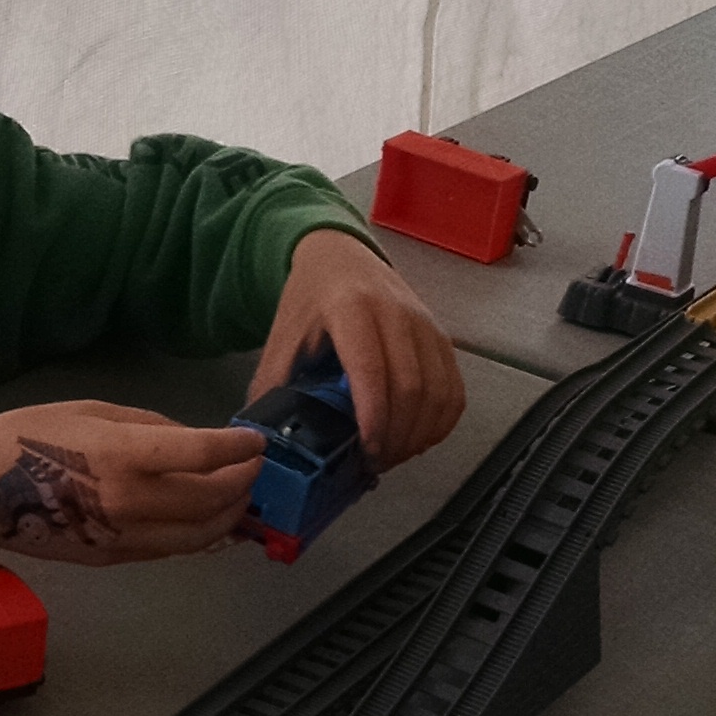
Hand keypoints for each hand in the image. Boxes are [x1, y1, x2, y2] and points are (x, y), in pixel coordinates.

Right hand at [0, 401, 264, 565]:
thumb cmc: (24, 438)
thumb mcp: (91, 410)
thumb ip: (150, 425)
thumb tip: (193, 440)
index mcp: (124, 454)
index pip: (204, 454)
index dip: (239, 448)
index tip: (256, 442)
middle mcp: (131, 500)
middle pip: (212, 501)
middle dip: (243, 484)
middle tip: (254, 468)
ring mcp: (123, 536)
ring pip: (199, 536)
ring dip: (230, 517)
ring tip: (240, 498)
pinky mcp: (113, 558)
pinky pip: (171, 549)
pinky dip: (199, 536)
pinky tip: (207, 520)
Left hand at [253, 228, 464, 466]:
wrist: (339, 255)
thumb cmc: (311, 297)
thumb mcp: (282, 335)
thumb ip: (271, 384)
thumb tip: (261, 435)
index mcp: (351, 309)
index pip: (373, 371)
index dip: (374, 419)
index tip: (365, 450)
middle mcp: (396, 312)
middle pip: (411, 388)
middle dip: (396, 436)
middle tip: (375, 461)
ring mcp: (424, 323)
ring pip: (439, 392)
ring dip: (419, 434)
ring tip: (394, 454)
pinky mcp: (441, 336)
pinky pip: (454, 388)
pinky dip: (441, 421)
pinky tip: (418, 436)